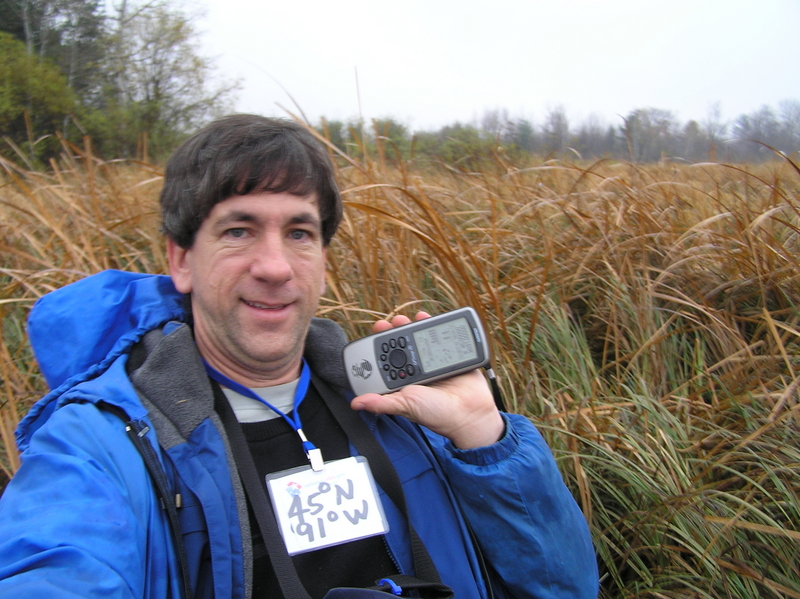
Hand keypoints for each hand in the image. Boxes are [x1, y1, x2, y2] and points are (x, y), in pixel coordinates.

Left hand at [350, 312, 504, 448]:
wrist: (470, 413)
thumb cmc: (437, 414)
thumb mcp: (405, 406)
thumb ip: (382, 403)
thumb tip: (355, 403)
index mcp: (403, 381)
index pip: (386, 361)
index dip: (378, 349)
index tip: (372, 337)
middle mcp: (416, 370)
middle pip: (401, 347)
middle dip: (392, 334)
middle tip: (386, 324)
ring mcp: (433, 361)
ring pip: (417, 339)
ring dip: (408, 327)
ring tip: (402, 319)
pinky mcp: (450, 355)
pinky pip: (439, 337)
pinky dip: (431, 324)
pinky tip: (423, 316)